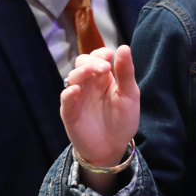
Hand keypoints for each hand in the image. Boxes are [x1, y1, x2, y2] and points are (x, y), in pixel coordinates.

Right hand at [60, 46, 139, 168]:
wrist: (113, 148)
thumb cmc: (123, 121)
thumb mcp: (129, 95)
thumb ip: (126, 73)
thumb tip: (123, 47)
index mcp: (104, 78)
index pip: (97, 57)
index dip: (101, 54)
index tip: (109, 56)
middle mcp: (89, 84)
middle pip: (82, 63)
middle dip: (91, 61)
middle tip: (104, 67)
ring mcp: (78, 97)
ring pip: (73, 77)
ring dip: (82, 72)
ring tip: (94, 73)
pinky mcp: (69, 111)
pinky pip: (65, 98)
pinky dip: (69, 92)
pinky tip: (76, 90)